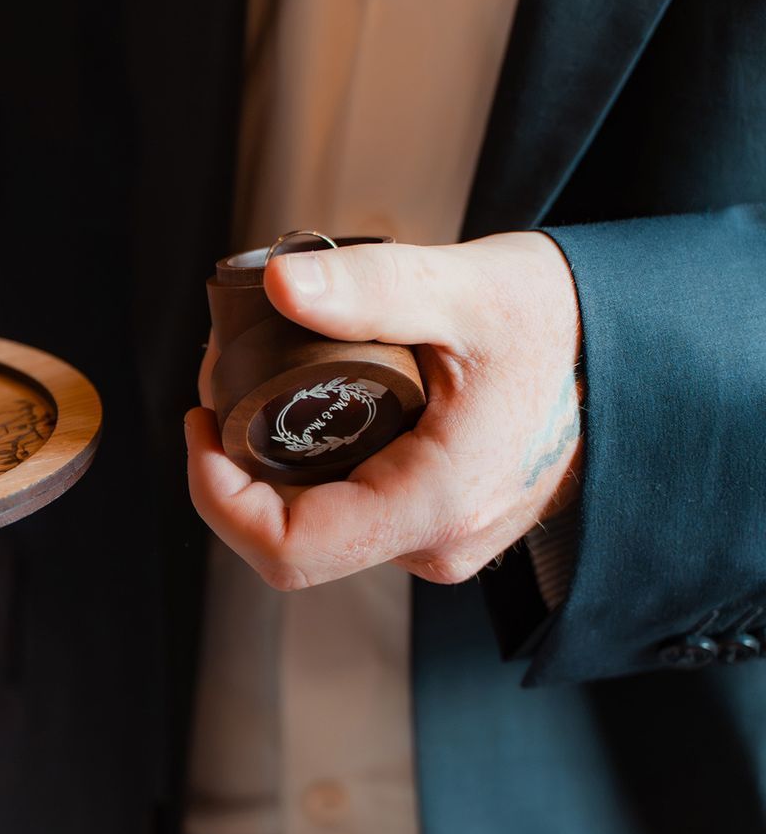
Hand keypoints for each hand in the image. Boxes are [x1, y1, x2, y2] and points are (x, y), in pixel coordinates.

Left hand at [185, 232, 582, 590]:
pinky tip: (302, 403)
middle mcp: (437, 542)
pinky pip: (352, 509)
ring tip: (255, 376)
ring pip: (319, 522)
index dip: (216, 495)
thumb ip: (371, 287)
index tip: (198, 419)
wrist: (635, 350)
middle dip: (235, 463)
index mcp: (434, 505)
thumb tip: (277, 285)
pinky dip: (312, 462)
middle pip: (292, 534)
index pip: (288, 548)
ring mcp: (441, 539)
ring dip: (270, 460)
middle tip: (220, 376)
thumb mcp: (466, 288)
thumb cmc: (559, 320)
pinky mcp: (440, 521)